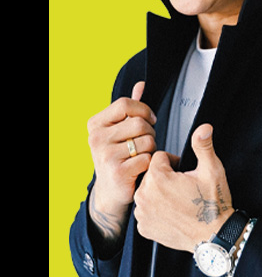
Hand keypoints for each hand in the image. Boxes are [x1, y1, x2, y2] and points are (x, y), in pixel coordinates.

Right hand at [87, 81, 156, 209]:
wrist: (110, 191)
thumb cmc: (118, 156)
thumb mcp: (119, 130)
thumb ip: (130, 108)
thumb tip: (141, 85)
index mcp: (96, 124)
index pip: (125, 104)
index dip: (143, 110)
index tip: (149, 119)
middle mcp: (97, 138)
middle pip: (139, 123)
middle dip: (150, 132)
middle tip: (145, 143)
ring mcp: (106, 156)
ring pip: (147, 141)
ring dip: (151, 149)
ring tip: (141, 155)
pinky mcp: (118, 172)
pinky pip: (147, 159)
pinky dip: (150, 163)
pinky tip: (142, 168)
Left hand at [134, 124, 233, 252]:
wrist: (213, 236)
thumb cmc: (213, 205)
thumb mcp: (212, 170)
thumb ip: (203, 146)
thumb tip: (203, 128)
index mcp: (158, 178)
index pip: (158, 157)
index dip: (174, 162)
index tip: (184, 173)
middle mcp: (144, 195)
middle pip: (150, 174)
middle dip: (165, 177)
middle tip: (183, 188)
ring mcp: (142, 213)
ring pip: (147, 191)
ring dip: (158, 193)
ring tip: (178, 200)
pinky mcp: (143, 227)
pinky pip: (145, 210)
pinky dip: (156, 210)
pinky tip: (171, 213)